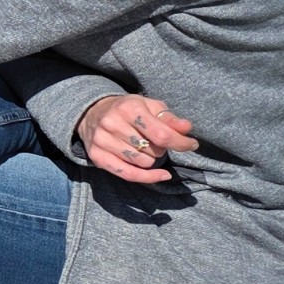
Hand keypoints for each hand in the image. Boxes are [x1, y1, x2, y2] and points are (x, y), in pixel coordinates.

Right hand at [75, 94, 198, 183]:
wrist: (92, 113)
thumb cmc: (127, 110)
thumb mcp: (149, 106)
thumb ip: (169, 118)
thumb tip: (187, 128)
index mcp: (129, 108)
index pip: (161, 134)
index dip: (181, 143)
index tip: (192, 145)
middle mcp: (113, 124)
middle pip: (153, 150)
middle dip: (161, 148)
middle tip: (155, 141)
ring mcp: (103, 141)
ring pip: (142, 163)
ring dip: (151, 159)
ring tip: (145, 148)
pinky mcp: (97, 156)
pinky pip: (128, 174)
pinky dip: (147, 177)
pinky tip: (160, 175)